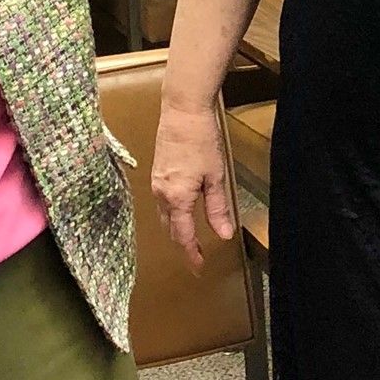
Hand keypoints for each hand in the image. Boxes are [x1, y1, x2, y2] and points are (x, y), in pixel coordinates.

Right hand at [148, 99, 235, 271]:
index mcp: (177, 198)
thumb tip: (224, 234)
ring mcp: (156, 183)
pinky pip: (161, 203)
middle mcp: (161, 194)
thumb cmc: (201, 140)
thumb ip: (217, 208)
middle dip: (183, 245)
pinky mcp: (157, 173)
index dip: (192, 254)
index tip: (199, 268)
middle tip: (196, 258)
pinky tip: (181, 213)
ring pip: (164, 217)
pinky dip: (171, 215)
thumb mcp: (215, 177)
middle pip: (171, 229)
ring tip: (190, 240)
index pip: (183, 236)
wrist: (182, 110)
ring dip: (176, 231)